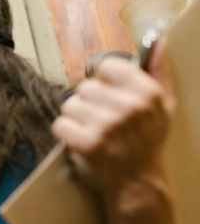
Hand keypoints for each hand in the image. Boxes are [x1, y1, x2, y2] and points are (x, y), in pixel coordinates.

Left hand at [52, 41, 175, 198]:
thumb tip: (158, 40)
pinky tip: (80, 140)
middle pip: (83, 86)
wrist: (137, 183)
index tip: (107, 95)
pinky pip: (59, 124)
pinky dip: (65, 133)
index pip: (106, 67)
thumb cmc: (147, 141)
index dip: (102, 81)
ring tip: (90, 130)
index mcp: (147, 92)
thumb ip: (157, 72)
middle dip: (87, 102)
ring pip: (69, 104)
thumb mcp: (163, 105)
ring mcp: (107, 125)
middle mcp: (129, 106)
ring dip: (74, 118)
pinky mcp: (87, 143)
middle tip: (99, 119)